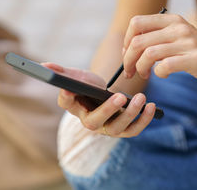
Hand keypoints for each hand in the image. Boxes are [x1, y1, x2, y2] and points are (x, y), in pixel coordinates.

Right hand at [41, 63, 155, 136]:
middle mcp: (90, 122)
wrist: (103, 94)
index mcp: (75, 107)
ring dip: (131, 114)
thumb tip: (44, 66)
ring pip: (118, 128)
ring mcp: (107, 128)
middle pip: (96, 122)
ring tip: (141, 98)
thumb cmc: (88, 86)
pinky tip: (152, 106)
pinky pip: (134, 130)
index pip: (67, 104)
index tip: (69, 88)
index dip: (67, 97)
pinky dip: (144, 120)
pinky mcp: (123, 129)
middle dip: (108, 111)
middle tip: (120, 97)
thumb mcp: (77, 76)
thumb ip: (62, 72)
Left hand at [122, 14, 196, 90]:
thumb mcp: (179, 38)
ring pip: (149, 54)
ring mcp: (188, 42)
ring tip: (144, 74)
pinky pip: (165, 66)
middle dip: (128, 60)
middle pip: (138, 41)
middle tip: (130, 71)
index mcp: (172, 20)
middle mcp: (179, 27)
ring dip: (140, 68)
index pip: (136, 23)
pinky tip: (163, 75)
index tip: (128, 55)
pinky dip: (158, 73)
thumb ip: (158, 37)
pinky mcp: (196, 59)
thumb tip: (128, 48)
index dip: (126, 41)